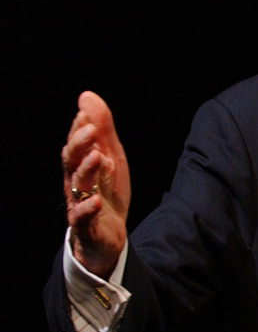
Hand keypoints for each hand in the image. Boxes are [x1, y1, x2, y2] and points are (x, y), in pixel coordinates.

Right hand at [61, 91, 130, 278]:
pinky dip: (88, 209)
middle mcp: (75, 183)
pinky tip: (96, 200)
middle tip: (90, 131)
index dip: (80, 129)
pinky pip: (83, 218)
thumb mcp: (110, 157)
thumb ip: (101, 129)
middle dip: (80, 145)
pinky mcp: (87, 226)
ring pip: (78, 186)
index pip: (76, 144)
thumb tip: (86, 95)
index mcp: (80, 165)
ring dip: (86, 170)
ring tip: (97, 157)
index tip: (85, 115)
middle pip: (72, 162)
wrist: (107, 235)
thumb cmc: (105, 191)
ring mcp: (80, 204)